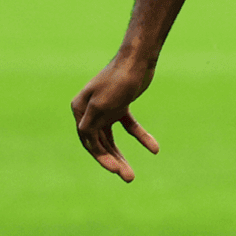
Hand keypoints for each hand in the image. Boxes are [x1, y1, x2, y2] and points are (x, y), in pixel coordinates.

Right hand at [70, 55, 160, 181]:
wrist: (140, 57)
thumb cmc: (120, 78)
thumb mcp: (103, 103)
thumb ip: (91, 121)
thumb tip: (84, 136)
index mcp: (80, 110)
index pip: (88, 141)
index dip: (101, 157)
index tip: (115, 170)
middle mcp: (89, 111)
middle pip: (100, 143)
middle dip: (113, 160)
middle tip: (128, 177)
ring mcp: (106, 109)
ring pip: (112, 139)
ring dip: (122, 155)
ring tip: (131, 174)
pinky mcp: (121, 106)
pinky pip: (129, 127)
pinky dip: (140, 137)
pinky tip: (154, 148)